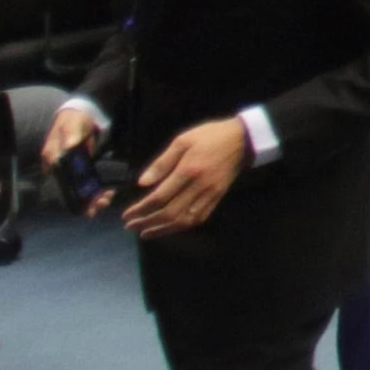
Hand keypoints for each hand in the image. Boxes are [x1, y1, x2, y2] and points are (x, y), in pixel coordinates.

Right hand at [38, 102, 103, 203]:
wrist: (83, 114)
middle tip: (100, 204)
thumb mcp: (73, 124)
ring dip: (91, 198)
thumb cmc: (74, 119)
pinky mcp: (83, 168)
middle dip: (84, 200)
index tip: (84, 201)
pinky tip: (107, 194)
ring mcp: (72, 169)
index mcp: (53, 157)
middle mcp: (60, 167)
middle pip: (69, 188)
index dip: (70, 192)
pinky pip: (88, 183)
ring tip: (106, 201)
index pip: (59, 179)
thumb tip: (71, 144)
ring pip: (79, 189)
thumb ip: (72, 133)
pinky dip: (96, 191)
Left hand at [124, 117, 250, 235]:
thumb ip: (162, 162)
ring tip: (146, 233)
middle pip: (170, 213)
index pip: (160, 197)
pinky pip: (199, 218)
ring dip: (163, 230)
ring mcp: (210, 194)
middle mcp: (199, 186)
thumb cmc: (209, 136)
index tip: (127, 215)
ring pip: (184, 220)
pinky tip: (170, 228)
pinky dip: (182, 226)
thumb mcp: (182, 141)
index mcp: (188, 170)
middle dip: (148, 222)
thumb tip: (142, 183)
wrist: (243, 139)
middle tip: (131, 227)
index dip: (141, 209)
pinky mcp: (218, 198)